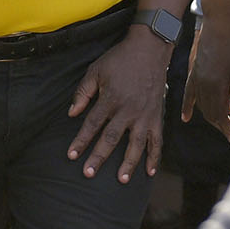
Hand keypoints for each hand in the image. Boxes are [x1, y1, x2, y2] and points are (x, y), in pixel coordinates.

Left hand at [66, 28, 170, 183]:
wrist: (149, 48)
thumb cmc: (119, 59)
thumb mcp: (96, 70)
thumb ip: (83, 92)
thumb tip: (71, 113)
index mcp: (110, 98)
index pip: (92, 124)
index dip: (81, 140)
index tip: (72, 155)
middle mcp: (128, 109)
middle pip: (111, 138)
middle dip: (99, 157)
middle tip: (89, 173)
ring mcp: (144, 114)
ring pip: (136, 144)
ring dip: (129, 163)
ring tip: (122, 179)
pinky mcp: (157, 116)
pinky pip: (157, 140)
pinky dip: (155, 156)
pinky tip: (150, 171)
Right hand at [181, 10, 229, 143]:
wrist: (221, 17)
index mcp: (217, 83)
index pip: (219, 114)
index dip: (226, 128)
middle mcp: (203, 82)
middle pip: (209, 111)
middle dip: (220, 124)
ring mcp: (196, 75)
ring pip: (201, 103)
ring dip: (211, 114)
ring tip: (223, 120)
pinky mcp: (194, 69)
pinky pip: (189, 91)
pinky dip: (188, 105)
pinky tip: (185, 116)